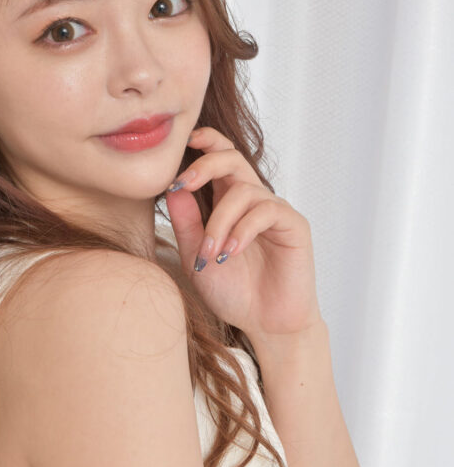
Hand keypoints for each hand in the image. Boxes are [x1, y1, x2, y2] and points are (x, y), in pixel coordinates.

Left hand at [165, 126, 322, 339]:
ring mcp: (274, 211)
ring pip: (243, 191)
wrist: (263, 324)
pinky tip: (231, 253)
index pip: (219, 157)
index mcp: (227, 201)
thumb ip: (186, 223)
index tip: (182, 143)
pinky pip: (266, 211)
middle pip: (232, 158)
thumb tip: (172, 188)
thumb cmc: (231, 291)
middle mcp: (252, 200)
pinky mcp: (294, 226)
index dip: (204, 142)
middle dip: (204, 165)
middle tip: (181, 185)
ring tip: (209, 255)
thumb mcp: (196, 256)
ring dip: (218, 222)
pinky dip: (242, 230)